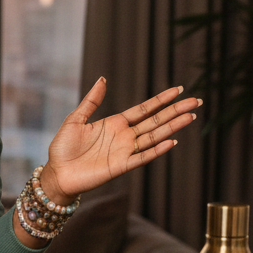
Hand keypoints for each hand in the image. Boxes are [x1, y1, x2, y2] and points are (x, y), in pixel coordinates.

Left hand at [39, 78, 201, 202]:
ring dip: (172, 127)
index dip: (161, 100)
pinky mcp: (121, 166)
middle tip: (196, 101)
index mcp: (115, 123)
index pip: (144, 109)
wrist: (57, 173)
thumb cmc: (63, 148)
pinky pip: (143, 157)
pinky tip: (172, 141)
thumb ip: (91, 101)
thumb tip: (102, 79)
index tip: (178, 90)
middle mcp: (124, 136)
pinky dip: (157, 150)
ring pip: (154, 137)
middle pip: (155, 121)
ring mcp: (125, 151)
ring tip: (190, 116)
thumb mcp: (75, 119)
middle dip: (175, 111)